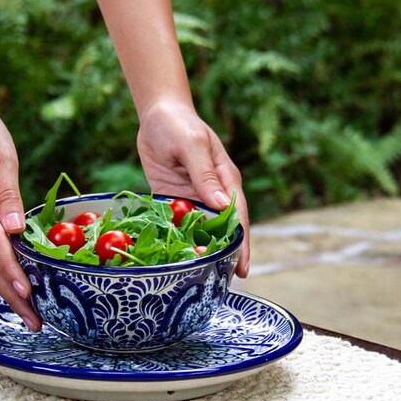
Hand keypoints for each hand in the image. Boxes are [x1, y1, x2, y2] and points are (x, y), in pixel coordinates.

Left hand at [137, 98, 249, 276]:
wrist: (157, 115)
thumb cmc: (179, 125)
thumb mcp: (192, 145)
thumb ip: (204, 175)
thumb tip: (221, 206)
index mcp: (225, 181)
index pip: (237, 218)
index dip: (241, 244)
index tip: (243, 269)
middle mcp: (212, 195)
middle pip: (221, 231)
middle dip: (223, 256)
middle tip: (220, 285)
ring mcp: (192, 200)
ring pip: (199, 232)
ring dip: (199, 252)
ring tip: (198, 280)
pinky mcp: (172, 201)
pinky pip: (176, 225)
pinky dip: (177, 241)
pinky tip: (174, 260)